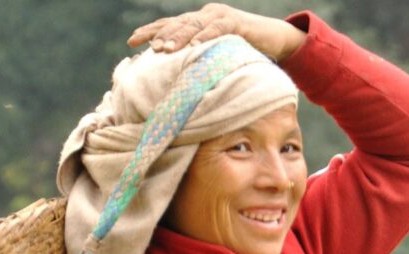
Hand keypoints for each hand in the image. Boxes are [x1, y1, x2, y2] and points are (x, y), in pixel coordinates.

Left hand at [127, 3, 305, 61]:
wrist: (276, 40)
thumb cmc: (245, 53)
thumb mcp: (217, 57)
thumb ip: (200, 62)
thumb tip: (177, 83)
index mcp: (199, 22)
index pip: (171, 25)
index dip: (151, 31)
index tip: (132, 42)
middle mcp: (207, 15)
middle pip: (178, 23)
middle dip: (161, 35)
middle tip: (149, 48)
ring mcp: (221, 16)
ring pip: (195, 24)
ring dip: (179, 37)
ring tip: (164, 49)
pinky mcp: (237, 22)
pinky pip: (218, 28)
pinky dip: (206, 36)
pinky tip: (194, 46)